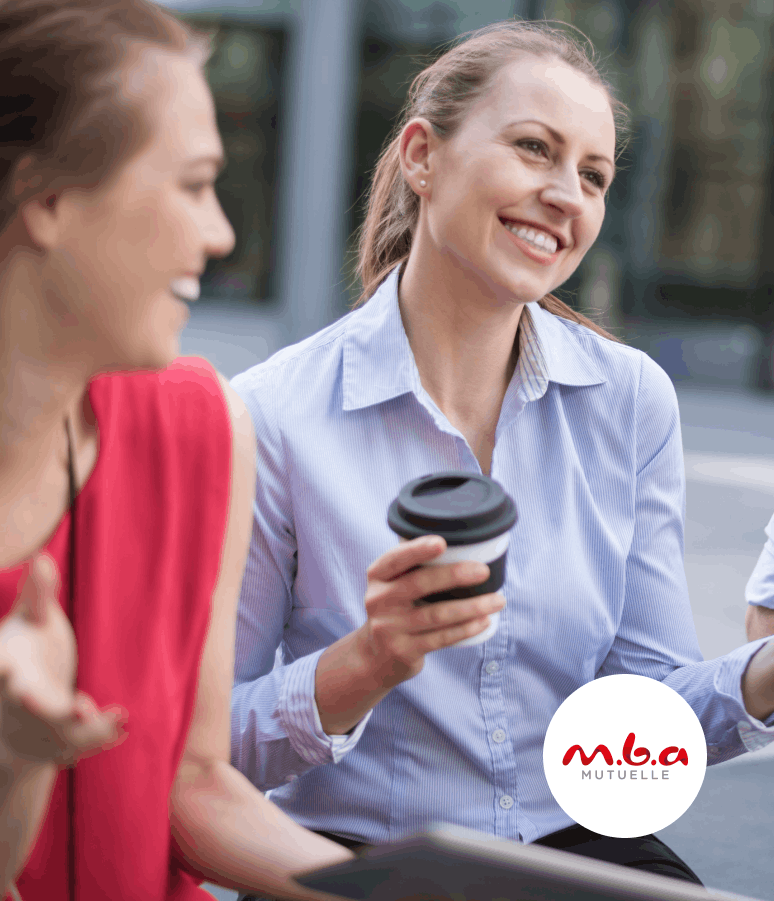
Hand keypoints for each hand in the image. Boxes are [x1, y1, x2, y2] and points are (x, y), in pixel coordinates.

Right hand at [0, 554, 126, 766]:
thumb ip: (36, 595)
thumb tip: (40, 557)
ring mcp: (37, 724)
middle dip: (37, 705)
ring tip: (111, 717)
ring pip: (58, 729)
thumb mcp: (28, 622)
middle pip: (23, 704)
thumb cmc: (24, 652)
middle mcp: (18, 699)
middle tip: (50, 701)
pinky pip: (78, 743)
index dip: (1, 671)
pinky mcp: (56, 739)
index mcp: (9, 667)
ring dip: (82, 727)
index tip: (6, 669)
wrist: (17, 708)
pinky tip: (123, 725)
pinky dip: (98, 737)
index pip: (0, 669)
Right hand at [356, 536, 504, 686]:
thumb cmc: (397, 610)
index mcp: (377, 577)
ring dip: (471, 607)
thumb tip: (464, 545)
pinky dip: (466, 629)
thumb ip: (413, 568)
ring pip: (436, 614)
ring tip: (498, 600)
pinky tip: (485, 621)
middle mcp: (378, 600)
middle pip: (419, 584)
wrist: (376, 657)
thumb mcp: (392, 586)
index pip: (395, 559)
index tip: (442, 543)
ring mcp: (389, 628)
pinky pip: (441, 638)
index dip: (417, 550)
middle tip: (483, 571)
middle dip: (454, 575)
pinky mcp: (404, 651)